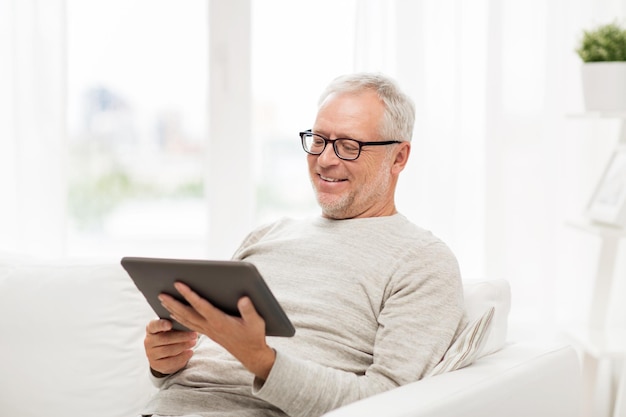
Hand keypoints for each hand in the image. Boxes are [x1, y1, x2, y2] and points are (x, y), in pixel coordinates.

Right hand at [144, 319, 197, 376]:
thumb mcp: (172, 329)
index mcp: (151, 329)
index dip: (161, 324)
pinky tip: (190, 352)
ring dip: (183, 346)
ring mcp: (151, 354)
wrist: (165, 354)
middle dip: (181, 337)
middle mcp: (148, 341)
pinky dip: (182, 357)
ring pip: (168, 350)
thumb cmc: (171, 336)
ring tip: (193, 342)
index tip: (170, 324)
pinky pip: (170, 362)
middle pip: (164, 339)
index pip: (154, 325)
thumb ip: (177, 326)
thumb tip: (188, 325)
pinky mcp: (156, 365)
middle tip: (194, 335)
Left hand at [159, 282, 275, 379]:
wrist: (251, 354)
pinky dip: (179, 318)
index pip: (200, 306)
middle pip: (187, 313)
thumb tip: (243, 298)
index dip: (189, 294)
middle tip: (160, 293)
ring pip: (186, 319)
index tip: (178, 284)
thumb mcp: (256, 322)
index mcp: (220, 321)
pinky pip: (189, 324)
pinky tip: (173, 313)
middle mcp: (210, 326)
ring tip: (162, 300)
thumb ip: (249, 310)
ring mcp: (208, 330)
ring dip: (172, 310)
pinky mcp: (208, 333)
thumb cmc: (253, 336)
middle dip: (173, 303)